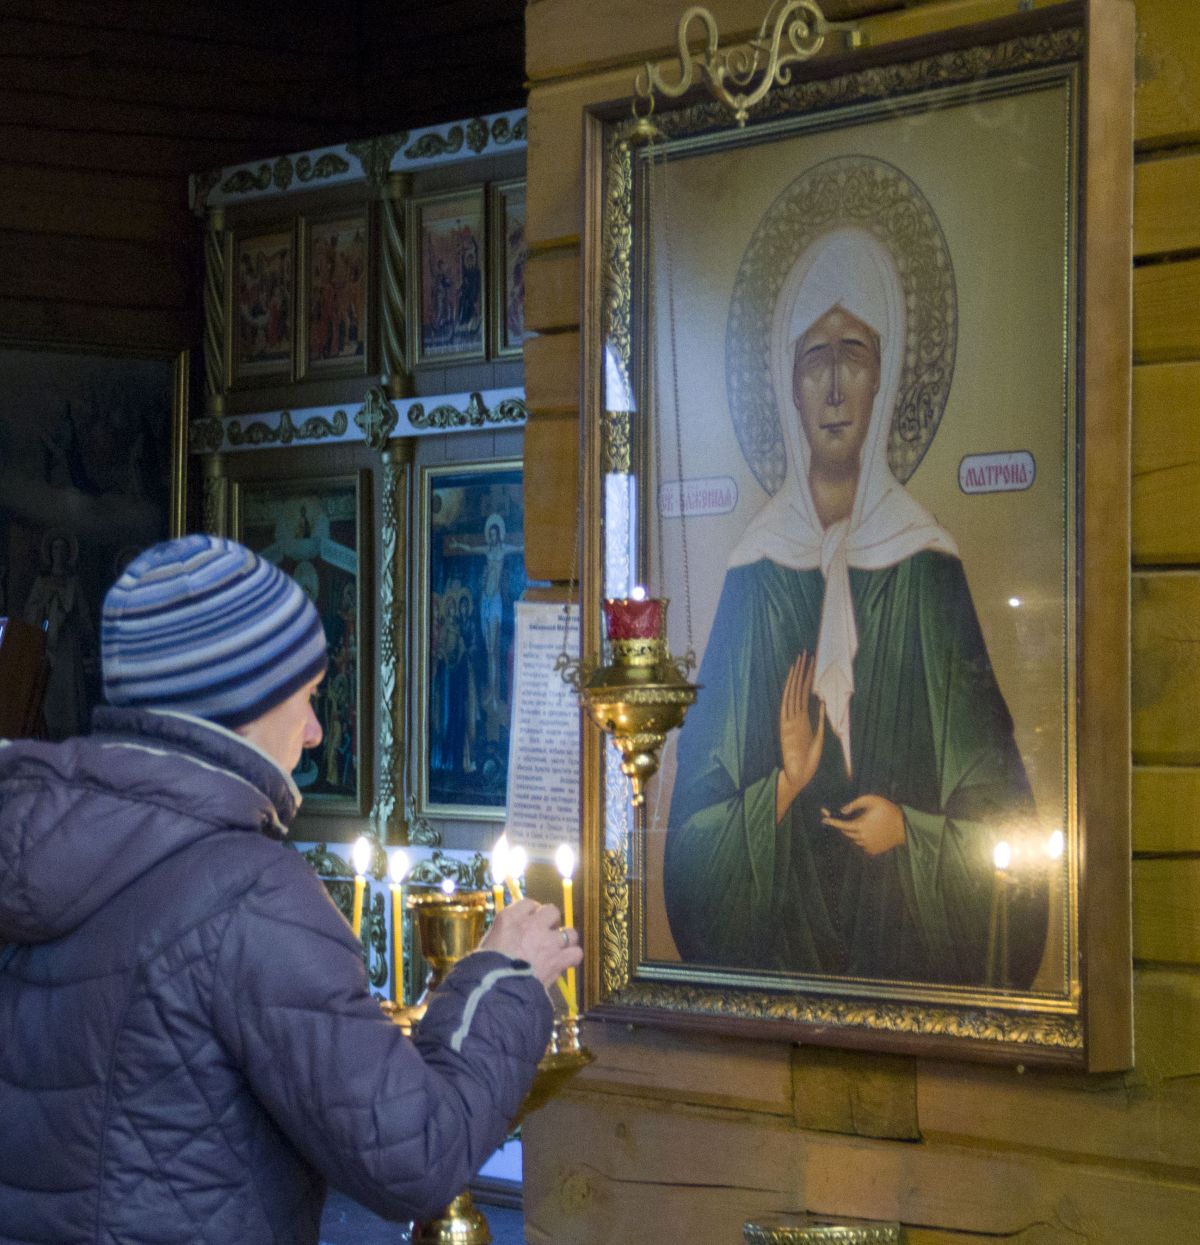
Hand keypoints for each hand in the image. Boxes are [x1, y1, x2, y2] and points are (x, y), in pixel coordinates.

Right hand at [478, 899, 581, 987]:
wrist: (495, 989)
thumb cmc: (484, 968)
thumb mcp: (488, 944)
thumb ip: (503, 935)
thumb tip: (511, 938)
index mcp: (509, 918)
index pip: (528, 903)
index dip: (532, 913)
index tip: (531, 921)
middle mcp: (531, 924)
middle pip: (552, 910)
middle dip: (551, 922)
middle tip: (545, 934)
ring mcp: (548, 941)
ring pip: (569, 932)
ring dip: (565, 940)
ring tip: (558, 949)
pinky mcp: (558, 959)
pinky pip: (575, 953)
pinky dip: (571, 958)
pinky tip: (564, 963)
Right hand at [776, 650, 825, 819]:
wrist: (798, 778)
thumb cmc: (807, 763)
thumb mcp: (819, 739)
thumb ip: (820, 721)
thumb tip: (822, 701)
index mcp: (802, 721)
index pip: (804, 694)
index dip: (807, 679)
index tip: (810, 664)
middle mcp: (794, 718)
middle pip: (798, 689)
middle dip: (802, 671)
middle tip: (805, 653)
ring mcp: (789, 721)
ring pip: (793, 692)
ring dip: (797, 676)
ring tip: (801, 659)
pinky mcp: (786, 726)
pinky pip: (789, 704)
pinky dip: (791, 691)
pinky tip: (795, 677)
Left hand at [821, 795, 905, 855]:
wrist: (904, 826)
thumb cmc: (887, 810)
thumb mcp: (872, 800)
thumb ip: (855, 804)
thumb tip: (842, 811)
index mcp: (860, 826)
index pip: (842, 825)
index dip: (832, 822)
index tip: (823, 820)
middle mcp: (862, 838)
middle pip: (846, 832)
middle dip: (844, 825)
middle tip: (848, 818)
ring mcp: (867, 846)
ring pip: (854, 839)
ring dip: (855, 832)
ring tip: (867, 823)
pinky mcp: (872, 850)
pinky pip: (862, 844)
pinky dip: (862, 839)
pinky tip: (872, 831)